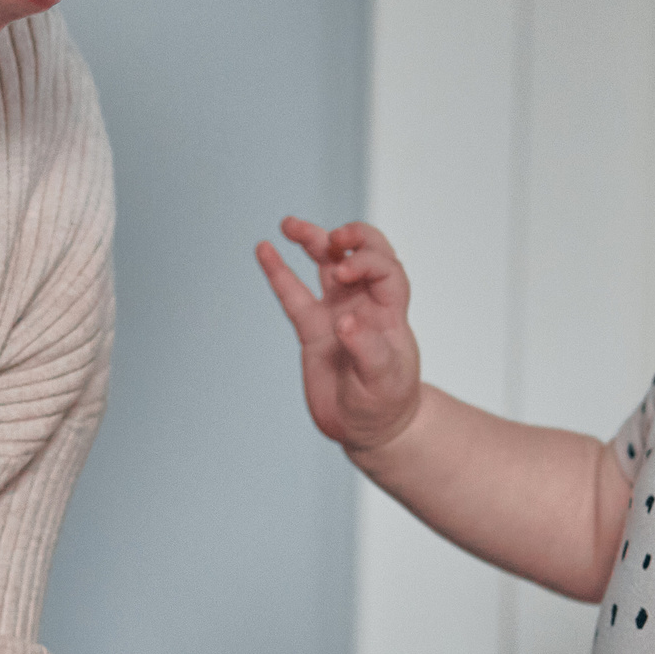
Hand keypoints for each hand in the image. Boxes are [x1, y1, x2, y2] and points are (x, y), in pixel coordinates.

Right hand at [255, 218, 422, 452]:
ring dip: (312, 240)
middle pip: (362, 253)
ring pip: (326, 265)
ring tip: (288, 224)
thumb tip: (346, 321)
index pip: (385, 268)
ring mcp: (337, 313)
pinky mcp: (313, 330)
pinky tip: (264, 250)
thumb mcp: (383, 382)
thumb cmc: (385, 404)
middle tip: (331, 240)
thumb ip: (367, 351)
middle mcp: (366, 304)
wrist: (369, 429)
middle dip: (349, 238)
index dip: (365, 260)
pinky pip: (294, 295)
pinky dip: (279, 272)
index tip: (341, 273)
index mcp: (390, 311)